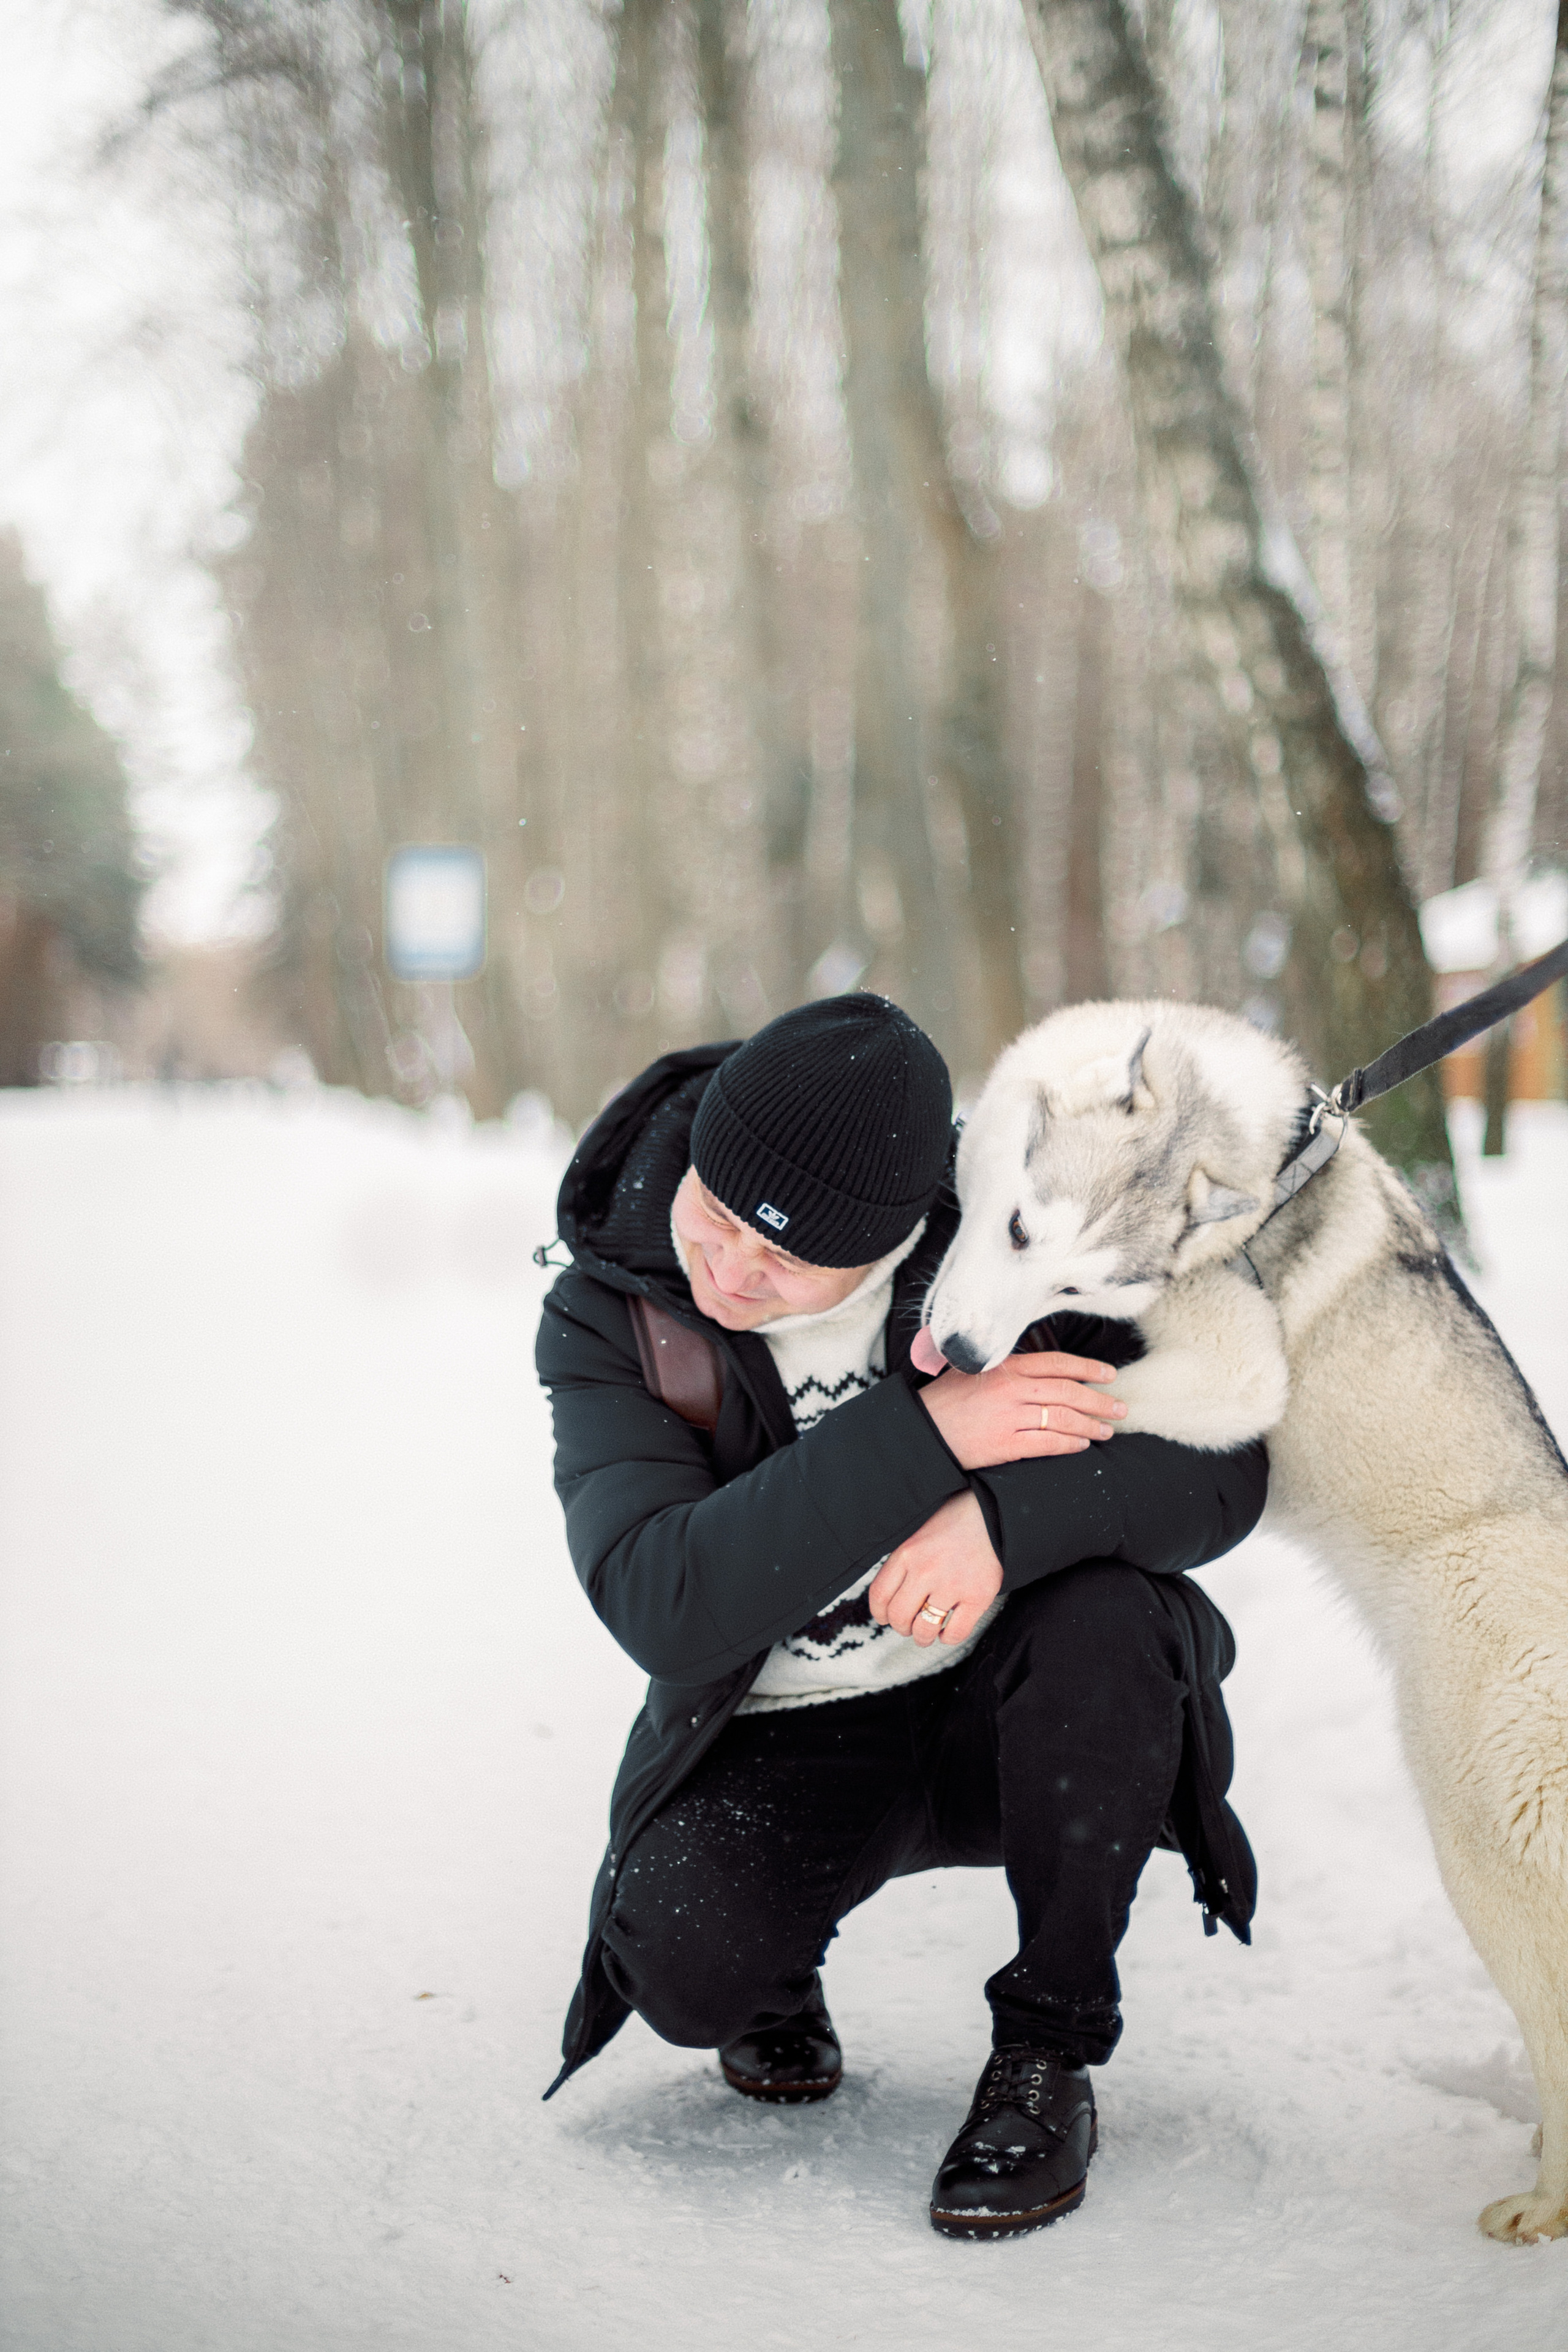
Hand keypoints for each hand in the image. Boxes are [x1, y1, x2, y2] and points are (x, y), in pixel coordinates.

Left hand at [868, 1492, 1002, 1646]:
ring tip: (926, 1635)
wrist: (994, 1513)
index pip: (879, 1594)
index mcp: (907, 1553)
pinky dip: (948, 1638)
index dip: (880, 1613)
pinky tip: (947, 1632)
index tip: (885, 1617)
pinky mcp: (978, 1597)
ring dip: (922, 1638)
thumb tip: (893, 1594)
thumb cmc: (956, 1520)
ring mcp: (952, 1585)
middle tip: (908, 1627)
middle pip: (899, 1616)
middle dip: (901, 1628)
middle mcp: (925, 1571)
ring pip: (925, 1629)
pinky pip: (956, 1632)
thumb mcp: (919, 1533)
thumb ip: (906, 1561)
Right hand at [918, 1350, 1125, 1469]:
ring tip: (1107, 1430)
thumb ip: (1006, 1366)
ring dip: (1091, 1425)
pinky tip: (1082, 1445)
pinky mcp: (1006, 1444)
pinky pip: (1048, 1443)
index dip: (1088, 1368)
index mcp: (1005, 1366)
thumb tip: (1037, 1367)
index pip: (1057, 1363)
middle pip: (1068, 1391)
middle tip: (1119, 1407)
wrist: (921, 1431)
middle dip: (1099, 1400)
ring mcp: (1009, 1417)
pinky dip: (1070, 1444)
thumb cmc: (945, 1401)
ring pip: (1063, 1418)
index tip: (1109, 1375)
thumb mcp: (973, 1371)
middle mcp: (1010, 1389)